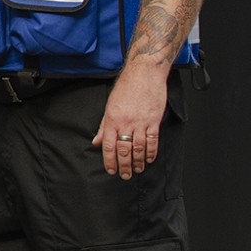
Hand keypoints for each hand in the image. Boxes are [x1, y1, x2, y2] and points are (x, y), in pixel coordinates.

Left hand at [94, 64, 166, 178]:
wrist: (144, 74)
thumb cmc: (126, 88)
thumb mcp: (109, 107)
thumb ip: (103, 126)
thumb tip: (97, 142)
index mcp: (112, 120)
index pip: (108, 146)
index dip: (109, 161)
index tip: (111, 170)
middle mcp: (125, 123)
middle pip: (123, 150)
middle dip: (124, 165)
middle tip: (125, 175)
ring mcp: (140, 123)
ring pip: (138, 148)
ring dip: (138, 162)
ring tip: (137, 170)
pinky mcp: (153, 121)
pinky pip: (152, 140)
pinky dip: (151, 152)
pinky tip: (149, 159)